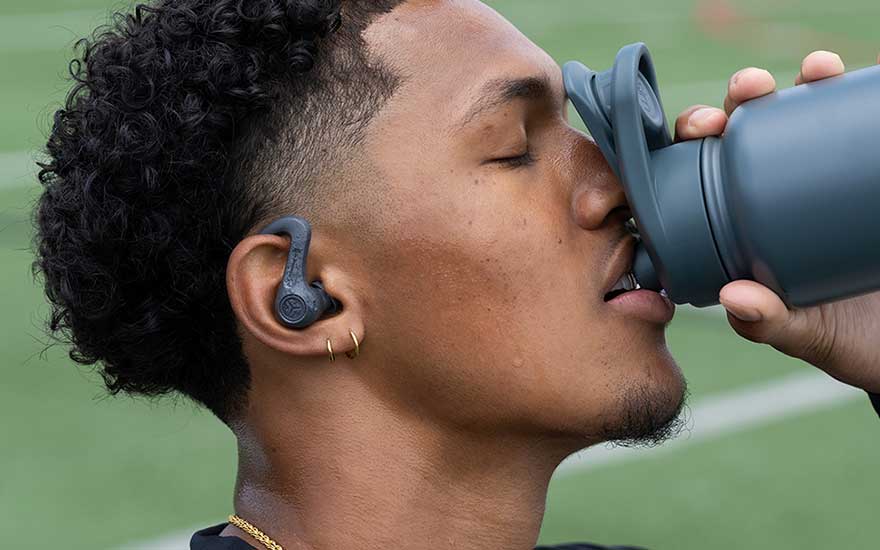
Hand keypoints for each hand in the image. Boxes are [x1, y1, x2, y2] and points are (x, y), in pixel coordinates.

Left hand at [674, 51, 879, 392]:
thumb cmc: (840, 336)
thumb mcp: (800, 332)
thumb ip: (766, 323)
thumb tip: (734, 297)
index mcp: (738, 224)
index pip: (701, 170)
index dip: (693, 139)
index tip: (702, 126)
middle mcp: (774, 192)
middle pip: (746, 130)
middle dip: (741, 98)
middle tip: (750, 89)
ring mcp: (822, 178)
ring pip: (801, 115)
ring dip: (802, 81)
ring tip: (815, 71)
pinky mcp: (866, 172)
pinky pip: (856, 125)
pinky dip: (854, 93)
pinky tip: (852, 75)